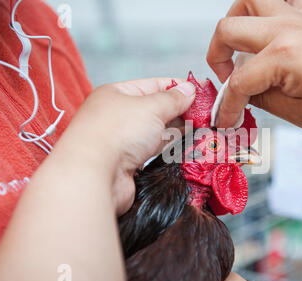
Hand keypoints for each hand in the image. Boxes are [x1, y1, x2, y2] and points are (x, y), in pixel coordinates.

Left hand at [58, 78, 195, 214]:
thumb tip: (189, 89)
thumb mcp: (151, 107)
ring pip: (157, 131)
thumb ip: (173, 99)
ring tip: (202, 128)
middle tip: (207, 113)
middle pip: (157, 108)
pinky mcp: (128, 163)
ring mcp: (123, 140)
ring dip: (178, 129)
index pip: (154, 85)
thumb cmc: (118, 132)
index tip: (202, 91)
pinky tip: (186, 145)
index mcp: (118, 94)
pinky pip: (154, 150)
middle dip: (182, 110)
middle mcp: (118, 115)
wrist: (94, 175)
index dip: (179, 87)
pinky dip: (170, 147)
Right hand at [207, 0, 301, 132]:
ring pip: (250, 0)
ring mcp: (300, 19)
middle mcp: (287, 29)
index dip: (227, 106)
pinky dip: (269, 11)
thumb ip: (262, 100)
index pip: (239, 82)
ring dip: (235, 23)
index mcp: (282, 55)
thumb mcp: (298, 114)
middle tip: (225, 80)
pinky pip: (284, 0)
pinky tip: (270, 33)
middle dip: (216, 57)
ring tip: (239, 48)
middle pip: (228, 29)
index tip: (226, 120)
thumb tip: (244, 95)